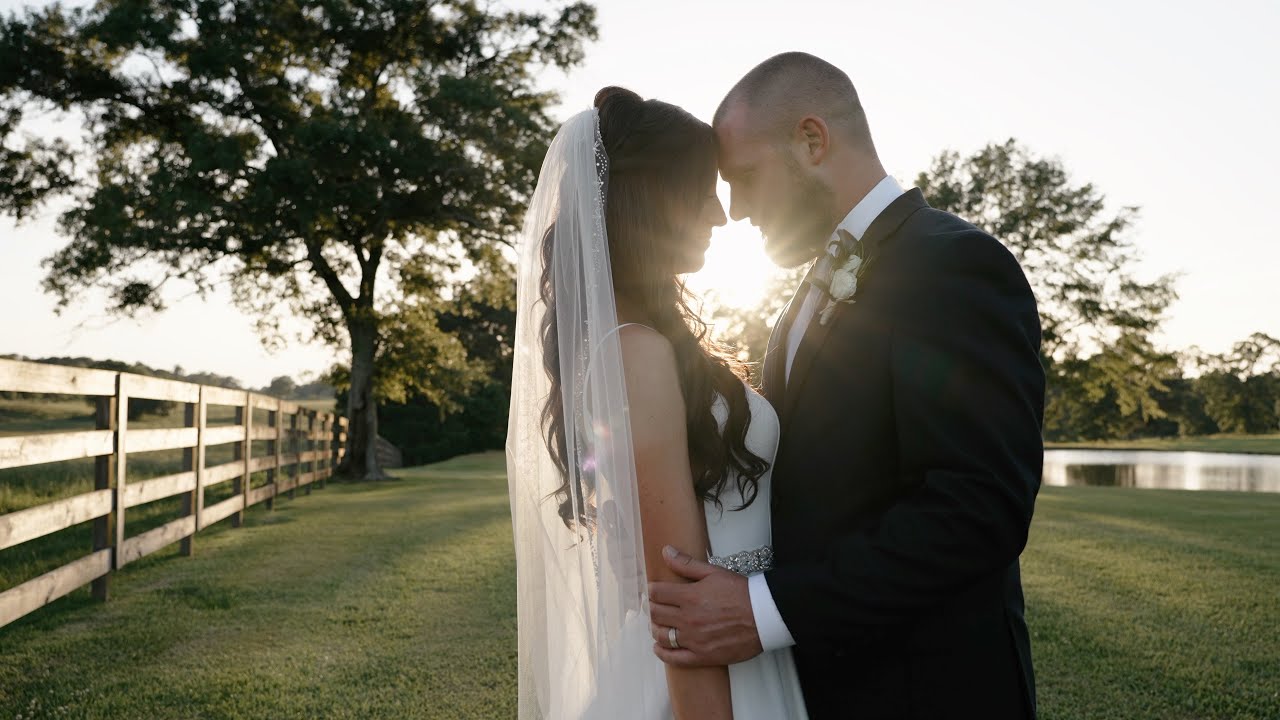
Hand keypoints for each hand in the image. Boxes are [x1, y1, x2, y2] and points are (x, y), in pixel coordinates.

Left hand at [648, 545, 763, 666]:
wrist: (765, 616)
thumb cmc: (742, 593)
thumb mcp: (714, 572)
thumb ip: (686, 564)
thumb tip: (666, 552)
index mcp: (689, 597)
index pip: (656, 593)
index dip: (652, 590)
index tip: (654, 590)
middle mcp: (688, 619)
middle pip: (656, 614)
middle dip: (653, 607)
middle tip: (656, 605)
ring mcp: (694, 640)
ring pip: (661, 636)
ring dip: (656, 628)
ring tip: (659, 623)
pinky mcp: (702, 656)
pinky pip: (674, 659)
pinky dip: (662, 653)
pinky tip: (659, 647)